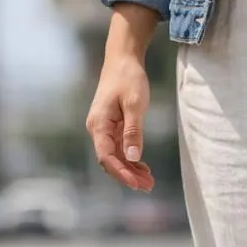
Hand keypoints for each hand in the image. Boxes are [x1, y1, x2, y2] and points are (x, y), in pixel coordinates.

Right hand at [86, 4, 157, 191]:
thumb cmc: (128, 78)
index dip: (121, 172)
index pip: (106, 157)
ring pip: (115, 156)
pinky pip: (118, 148)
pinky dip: (130, 159)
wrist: (122, 59)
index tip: (136, 184)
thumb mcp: (134, 104)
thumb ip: (133, 132)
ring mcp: (104, 128)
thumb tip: (132, 158)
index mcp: (99, 125)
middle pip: (110, 160)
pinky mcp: (111, 126)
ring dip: (130, 170)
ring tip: (148, 182)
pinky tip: (142, 167)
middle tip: (148, 187)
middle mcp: (97, 129)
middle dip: (128, 175)